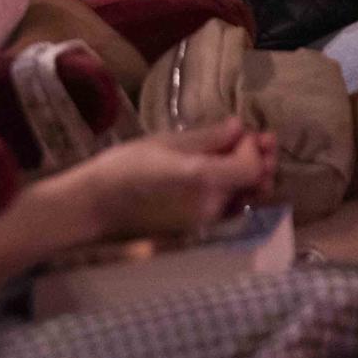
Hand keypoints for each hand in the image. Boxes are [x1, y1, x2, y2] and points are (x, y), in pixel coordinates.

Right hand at [36, 119, 275, 240]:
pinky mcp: (198, 229)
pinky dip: (235, 190)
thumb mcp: (165, 142)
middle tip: (255, 139)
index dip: (253, 148)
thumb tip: (238, 128)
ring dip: (250, 176)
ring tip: (239, 154)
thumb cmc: (125, 166)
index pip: (252, 167)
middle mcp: (212, 205)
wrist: (97, 206)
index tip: (240, 131)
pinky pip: (229, 208)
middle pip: (255, 186)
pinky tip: (222, 174)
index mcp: (204, 180)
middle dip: (260, 161)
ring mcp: (207, 222)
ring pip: (245, 198)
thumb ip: (207, 138)